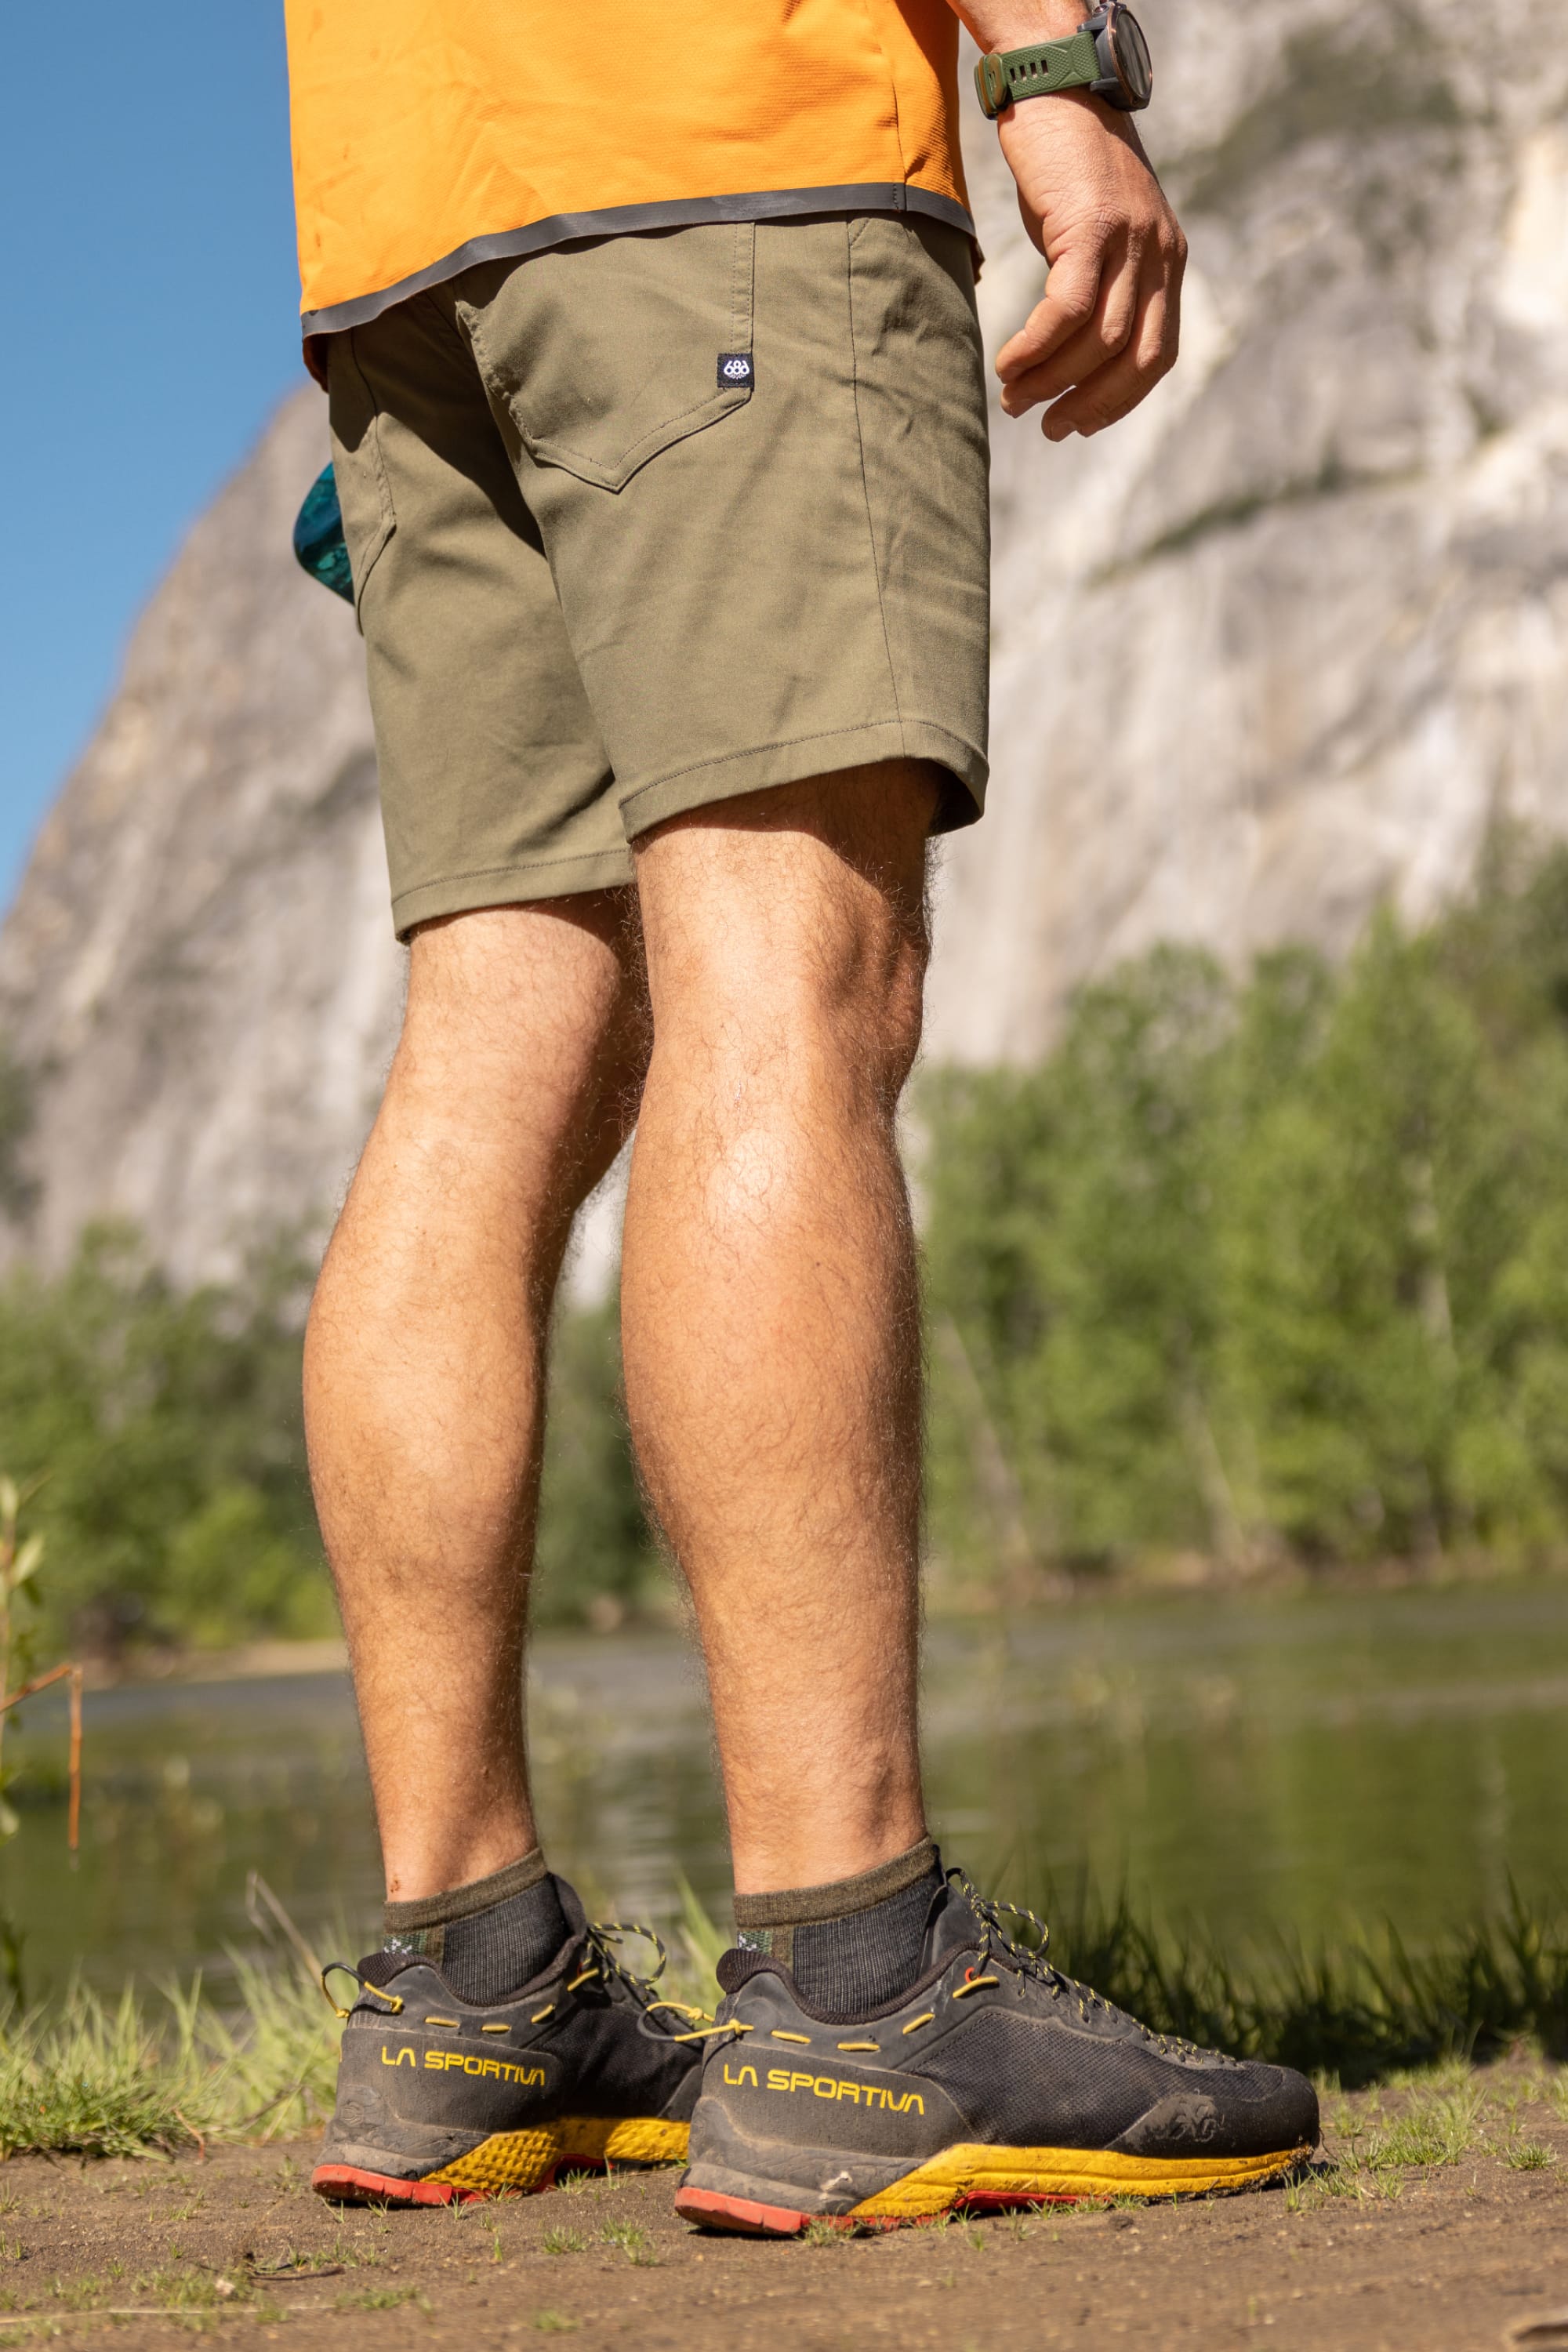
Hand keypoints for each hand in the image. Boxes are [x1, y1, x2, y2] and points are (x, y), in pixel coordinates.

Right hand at [994, 91, 1185, 440]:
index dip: (1119, 400)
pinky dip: (1036, 346)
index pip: (1158, 354)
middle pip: (1132, 357)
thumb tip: (1074, 349)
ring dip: (1051, 380)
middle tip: (1045, 425)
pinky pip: (1066, 308)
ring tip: (1014, 396)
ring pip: (1097, 340)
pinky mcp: (1092, 225)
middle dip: (1087, 403)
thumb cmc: (1067, 163)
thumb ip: (1102, 283)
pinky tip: (1010, 361)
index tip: (1080, 423)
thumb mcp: (1098, 230)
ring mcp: (1130, 238)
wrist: (1056, 85)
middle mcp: (1160, 251)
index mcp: (1169, 259)